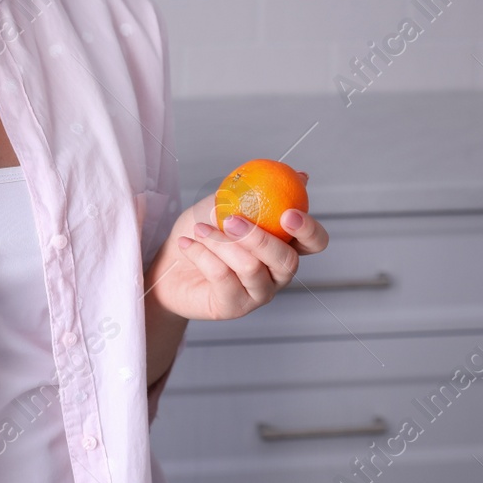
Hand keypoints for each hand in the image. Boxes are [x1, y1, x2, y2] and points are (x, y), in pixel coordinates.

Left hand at [145, 194, 328, 321]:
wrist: (168, 264)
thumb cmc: (202, 231)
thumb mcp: (225, 203)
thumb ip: (256, 191)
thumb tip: (300, 175)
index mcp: (284, 245)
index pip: (314, 242)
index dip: (309, 230)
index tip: (288, 214)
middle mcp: (277, 273)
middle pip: (287, 260)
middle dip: (259, 238)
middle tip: (232, 220)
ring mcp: (258, 293)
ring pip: (250, 268)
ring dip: (220, 243)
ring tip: (199, 229)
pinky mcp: (234, 307)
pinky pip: (223, 278)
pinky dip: (202, 255)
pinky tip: (187, 243)